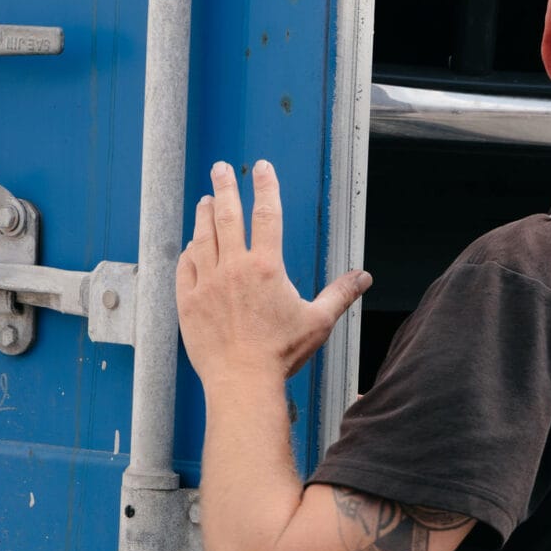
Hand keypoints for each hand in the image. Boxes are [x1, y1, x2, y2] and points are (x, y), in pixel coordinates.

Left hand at [177, 160, 370, 387]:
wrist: (242, 382)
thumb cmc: (281, 355)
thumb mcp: (317, 322)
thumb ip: (340, 294)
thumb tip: (364, 278)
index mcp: (266, 267)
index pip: (267, 214)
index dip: (266, 187)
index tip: (263, 168)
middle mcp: (234, 268)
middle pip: (226, 215)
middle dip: (224, 187)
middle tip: (221, 168)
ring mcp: (207, 283)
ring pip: (202, 237)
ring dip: (203, 214)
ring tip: (205, 200)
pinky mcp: (188, 301)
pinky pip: (186, 267)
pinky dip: (188, 251)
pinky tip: (191, 245)